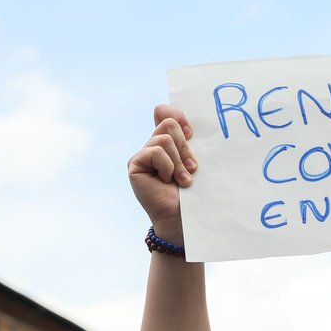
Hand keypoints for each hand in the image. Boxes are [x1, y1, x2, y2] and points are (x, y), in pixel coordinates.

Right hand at [128, 104, 195, 243]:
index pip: (165, 112)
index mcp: (168, 142)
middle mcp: (153, 146)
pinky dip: (167, 166)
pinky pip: (156, 151)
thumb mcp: (194, 162)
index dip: (178, 116)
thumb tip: (184, 123)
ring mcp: (143, 155)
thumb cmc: (194, 193)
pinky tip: (167, 181)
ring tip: (182, 179)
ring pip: (164, 138)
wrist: (184, 218)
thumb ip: (188, 141)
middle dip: (185, 147)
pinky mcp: (135, 164)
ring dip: (178, 160)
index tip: (191, 133)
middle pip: (168, 124)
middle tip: (191, 169)